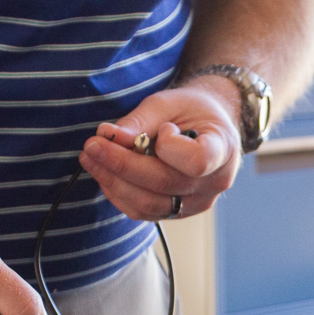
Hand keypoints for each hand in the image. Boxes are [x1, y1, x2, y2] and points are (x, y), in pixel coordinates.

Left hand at [78, 81, 242, 220]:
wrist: (208, 128)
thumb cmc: (192, 111)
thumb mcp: (170, 103)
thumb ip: (140, 121)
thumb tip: (108, 136)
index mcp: (222, 150)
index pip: (196, 161)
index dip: (170, 147)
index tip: (161, 129)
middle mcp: (214, 183)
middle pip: (163, 183)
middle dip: (121, 164)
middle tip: (92, 146)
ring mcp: (197, 203)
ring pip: (149, 204)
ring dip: (114, 182)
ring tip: (91, 158)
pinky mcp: (178, 212)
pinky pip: (144, 212)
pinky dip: (120, 194)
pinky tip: (105, 174)